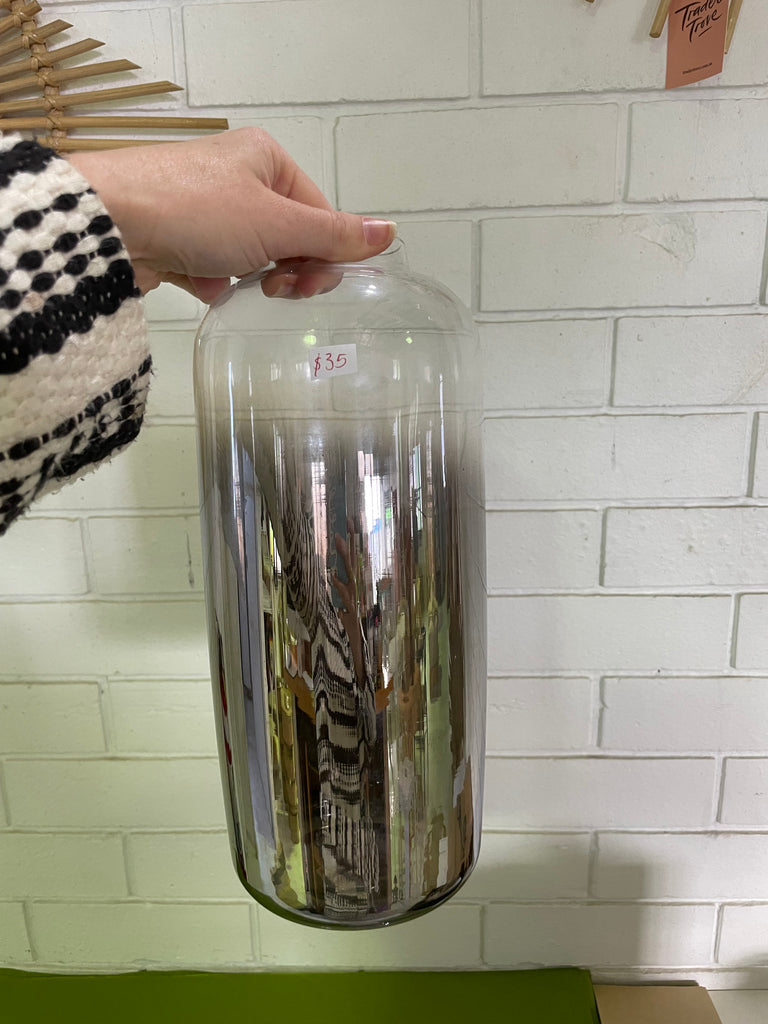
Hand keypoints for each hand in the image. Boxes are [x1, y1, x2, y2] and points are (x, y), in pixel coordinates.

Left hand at [68, 127, 395, 302]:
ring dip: (254, 278)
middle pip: (288, 236)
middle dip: (288, 269)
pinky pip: (216, 267)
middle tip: (276, 290)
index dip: (322, 255)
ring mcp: (206, 208)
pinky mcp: (178, 237)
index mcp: (267, 160)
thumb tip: (391, 232)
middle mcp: (238, 178)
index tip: (308, 286)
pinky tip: (204, 287)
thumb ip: (335, 236)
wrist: (110, 222)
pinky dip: (216, 282)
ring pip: (253, 256)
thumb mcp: (278, 224)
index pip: (318, 214)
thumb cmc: (199, 212)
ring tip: (236, 287)